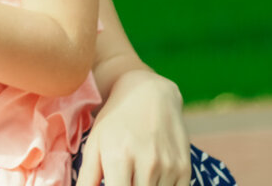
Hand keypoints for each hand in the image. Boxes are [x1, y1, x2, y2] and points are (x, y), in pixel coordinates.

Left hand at [77, 70, 190, 185]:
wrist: (151, 95)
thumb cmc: (116, 121)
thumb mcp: (94, 144)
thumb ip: (87, 177)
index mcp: (119, 158)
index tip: (111, 184)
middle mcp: (147, 163)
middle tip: (121, 178)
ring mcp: (169, 166)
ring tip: (135, 175)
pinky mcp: (184, 168)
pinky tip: (150, 178)